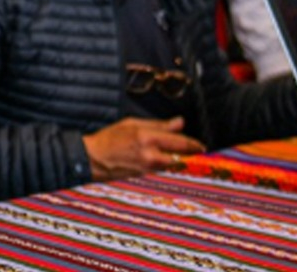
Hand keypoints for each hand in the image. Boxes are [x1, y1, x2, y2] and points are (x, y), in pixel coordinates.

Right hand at [83, 116, 204, 180]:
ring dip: (180, 159)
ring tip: (184, 153)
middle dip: (191, 155)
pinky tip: (165, 158)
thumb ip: (158, 124)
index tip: (203, 145)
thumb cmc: (109, 138)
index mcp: (147, 138)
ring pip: (173, 164)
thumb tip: (180, 122)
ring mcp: (148, 168)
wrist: (93, 159)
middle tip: (200, 151)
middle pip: (181, 157)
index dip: (194, 144)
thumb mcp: (132, 124)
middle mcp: (150, 155)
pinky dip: (167, 163)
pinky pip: (162, 168)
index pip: (179, 142)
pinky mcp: (145, 175)